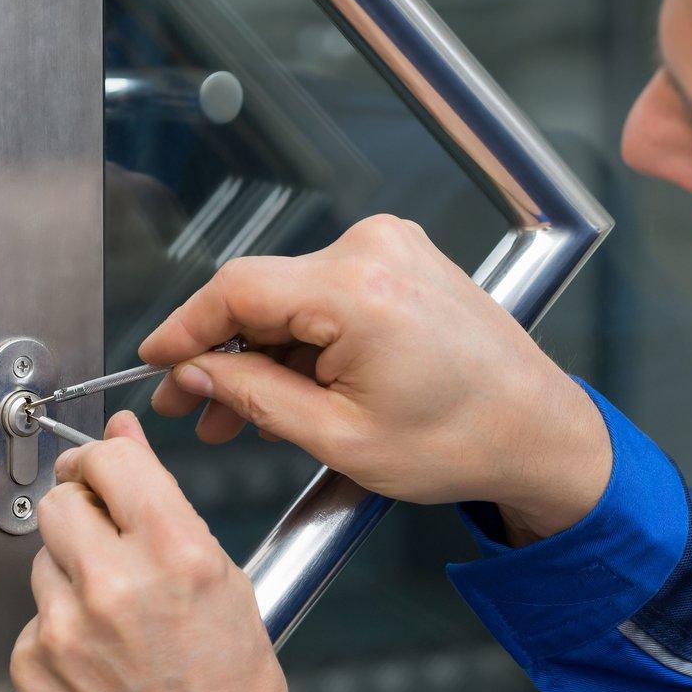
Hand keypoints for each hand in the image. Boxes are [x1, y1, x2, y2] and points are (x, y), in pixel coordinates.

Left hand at [9, 411, 294, 691]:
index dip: (103, 459)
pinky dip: (59, 629)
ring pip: (42, 559)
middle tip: (106, 540)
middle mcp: (114, 583)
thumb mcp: (226, 582)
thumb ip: (166, 505)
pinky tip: (98, 657)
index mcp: (174, 552)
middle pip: (60, 501)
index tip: (101, 469)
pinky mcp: (33, 667)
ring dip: (71, 573)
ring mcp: (65, 628)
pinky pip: (33, 619)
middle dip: (81, 512)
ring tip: (115, 617)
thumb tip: (125, 441)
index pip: (109, 460)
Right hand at [142, 214, 610, 541]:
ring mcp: (393, 250)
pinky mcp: (403, 261)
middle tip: (192, 408)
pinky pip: (327, 295)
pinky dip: (302, 339)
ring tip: (238, 414)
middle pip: (262, 294)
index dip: (184, 327)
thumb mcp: (340, 438)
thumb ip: (254, 396)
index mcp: (358, 291)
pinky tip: (287, 388)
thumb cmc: (462, 441)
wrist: (538, 431)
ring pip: (292, 298)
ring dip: (262, 353)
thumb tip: (196, 372)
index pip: (237, 289)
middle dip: (222, 354)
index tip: (154, 361)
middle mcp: (375, 252)